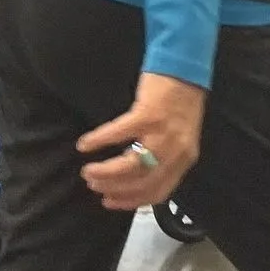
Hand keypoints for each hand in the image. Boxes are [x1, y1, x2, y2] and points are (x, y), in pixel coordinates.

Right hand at [76, 73, 204, 211]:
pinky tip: (84, 145)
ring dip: (105, 172)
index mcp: (184, 159)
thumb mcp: (179, 137)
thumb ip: (163, 157)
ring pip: (130, 165)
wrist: (185, 68)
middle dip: (114, 188)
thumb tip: (134, 177)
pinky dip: (99, 140)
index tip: (110, 203)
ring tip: (87, 171)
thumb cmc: (178, 103)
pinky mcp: (148, 114)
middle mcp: (176, 151)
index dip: (131, 202)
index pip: (158, 192)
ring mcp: (162, 133)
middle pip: (142, 182)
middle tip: (93, 185)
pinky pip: (118, 134)